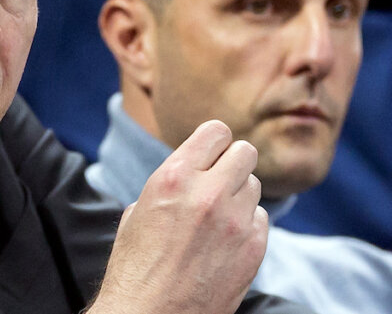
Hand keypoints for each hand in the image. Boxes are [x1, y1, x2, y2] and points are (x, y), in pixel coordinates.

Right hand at [88, 120, 267, 313]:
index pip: (216, 131)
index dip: (214, 141)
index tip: (210, 153)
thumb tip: (191, 172)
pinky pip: (261, 218)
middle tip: (218, 181)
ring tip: (217, 216)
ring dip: (239, 195)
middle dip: (232, 163)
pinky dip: (247, 224)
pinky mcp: (253, 248)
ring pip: (254, 185)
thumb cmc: (135, 266)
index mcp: (172, 177)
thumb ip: (169, 184)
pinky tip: (225, 240)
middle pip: (245, 152)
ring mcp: (235, 222)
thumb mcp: (138, 211)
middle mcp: (207, 193)